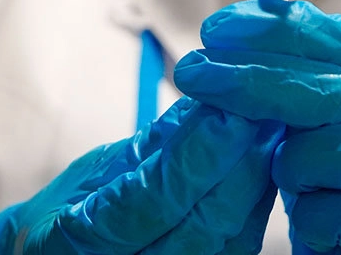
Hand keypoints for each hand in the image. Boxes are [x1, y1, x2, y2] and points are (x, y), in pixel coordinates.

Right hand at [0, 98, 283, 254]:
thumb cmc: (68, 212)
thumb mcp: (96, 170)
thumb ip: (153, 146)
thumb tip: (209, 101)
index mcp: (75, 241)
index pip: (150, 200)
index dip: (197, 156)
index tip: (231, 110)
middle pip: (203, 227)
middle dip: (242, 165)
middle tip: (267, 110)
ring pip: (230, 242)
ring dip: (257, 182)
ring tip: (273, 129)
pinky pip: (236, 250)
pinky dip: (255, 206)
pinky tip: (265, 166)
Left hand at [174, 0, 340, 254]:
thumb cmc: (338, 187)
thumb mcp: (312, 121)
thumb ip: (289, 79)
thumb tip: (231, 34)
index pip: (338, 37)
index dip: (275, 29)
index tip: (219, 29)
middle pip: (332, 87)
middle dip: (253, 79)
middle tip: (194, 75)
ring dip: (298, 162)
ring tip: (288, 178)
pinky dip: (316, 218)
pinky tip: (314, 221)